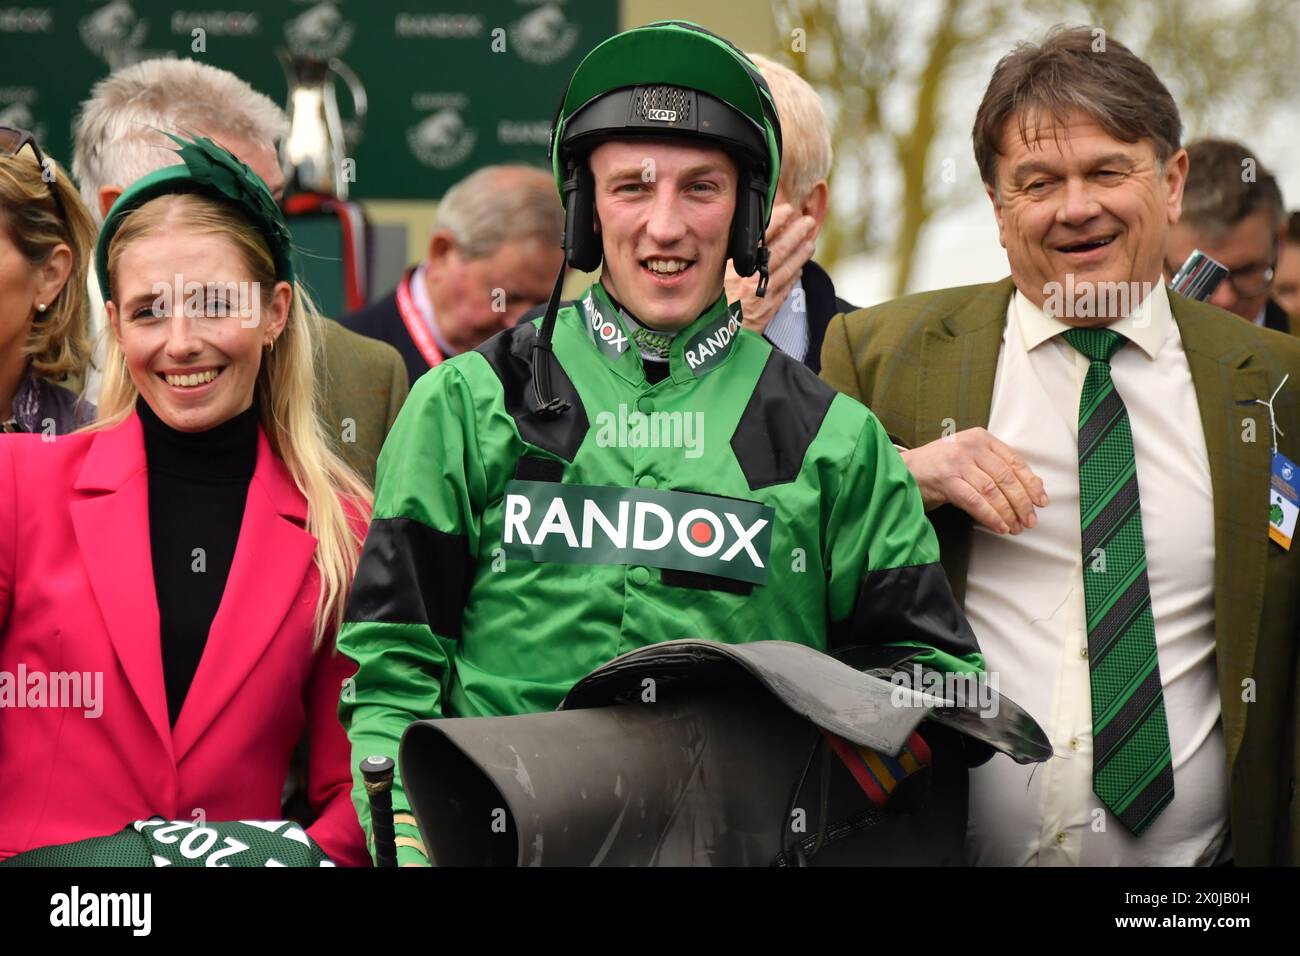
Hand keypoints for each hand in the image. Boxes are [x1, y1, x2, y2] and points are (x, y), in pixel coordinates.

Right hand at [725, 202, 817, 334]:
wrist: (712, 340)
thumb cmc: (709, 307)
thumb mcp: (714, 277)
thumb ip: (729, 259)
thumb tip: (745, 239)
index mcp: (735, 268)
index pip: (760, 238)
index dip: (776, 222)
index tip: (788, 210)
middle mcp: (751, 279)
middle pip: (779, 251)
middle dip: (795, 234)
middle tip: (807, 222)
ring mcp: (762, 295)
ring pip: (787, 269)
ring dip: (800, 254)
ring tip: (810, 242)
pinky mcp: (768, 310)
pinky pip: (785, 289)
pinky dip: (794, 277)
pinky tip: (799, 268)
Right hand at [899, 428, 1047, 533]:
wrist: (904, 470)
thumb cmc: (939, 467)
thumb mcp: (969, 458)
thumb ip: (995, 467)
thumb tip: (1031, 487)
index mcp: (981, 438)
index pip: (1014, 461)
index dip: (1031, 483)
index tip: (1040, 501)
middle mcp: (970, 446)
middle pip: (1006, 477)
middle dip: (1022, 502)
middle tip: (1029, 520)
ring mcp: (957, 462)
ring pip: (992, 490)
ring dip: (1007, 512)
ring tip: (1015, 527)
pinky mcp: (946, 479)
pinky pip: (975, 501)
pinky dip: (990, 516)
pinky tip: (999, 526)